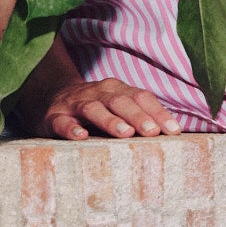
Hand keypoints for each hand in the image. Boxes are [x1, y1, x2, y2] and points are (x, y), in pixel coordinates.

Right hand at [31, 76, 183, 141]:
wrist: (51, 101)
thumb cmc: (95, 110)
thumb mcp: (117, 109)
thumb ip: (140, 118)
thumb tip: (172, 135)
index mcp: (116, 89)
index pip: (140, 97)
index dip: (158, 112)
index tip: (174, 130)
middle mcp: (97, 93)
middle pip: (120, 101)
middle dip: (138, 116)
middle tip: (152, 132)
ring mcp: (75, 103)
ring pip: (93, 108)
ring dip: (110, 120)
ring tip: (125, 134)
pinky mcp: (54, 117)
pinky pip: (63, 121)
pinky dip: (71, 128)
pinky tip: (82, 136)